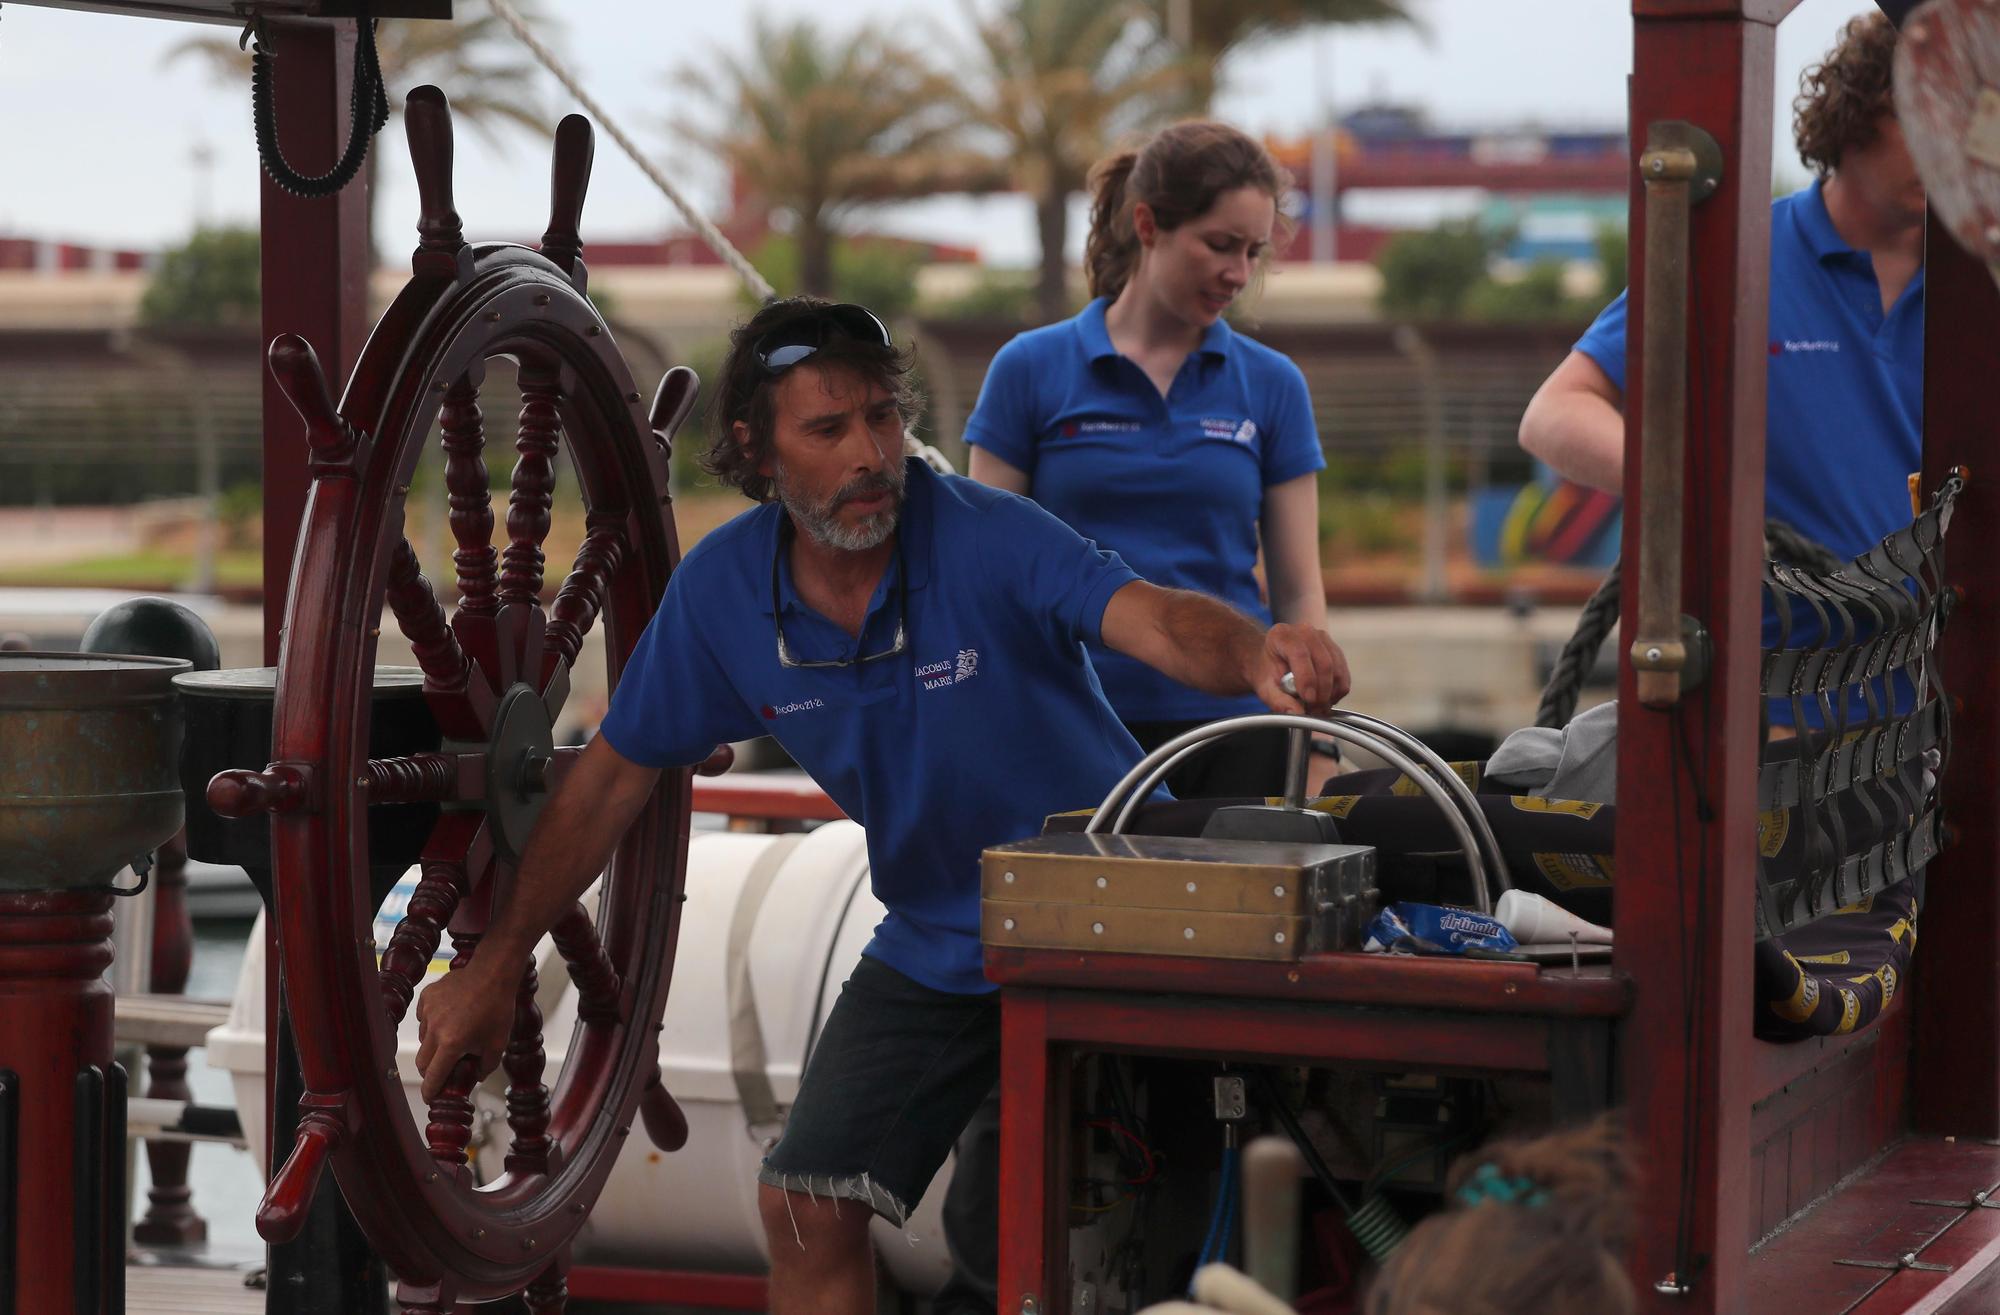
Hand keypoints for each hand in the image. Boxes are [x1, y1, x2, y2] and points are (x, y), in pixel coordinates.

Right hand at [415, 958, 515, 1102]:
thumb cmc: (498, 1008)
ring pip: (423, 1039)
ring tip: (454, 1035)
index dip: (430, 1090)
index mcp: (451, 1043)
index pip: (433, 1076)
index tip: (429, 1097)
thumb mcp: (498, 1043)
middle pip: (422, 1061)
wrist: (493, 973)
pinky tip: (449, 1017)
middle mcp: (435, 1029)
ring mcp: (428, 1011)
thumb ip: (484, 1067)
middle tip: (443, 1069)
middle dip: (431, 1070)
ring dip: (433, 1045)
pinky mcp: (426, 997)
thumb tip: (474, 1077)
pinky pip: (423, 1018)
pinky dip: (432, 1023)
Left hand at [1252, 624, 1349, 715]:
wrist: (1273, 662)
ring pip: (1337, 670)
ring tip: (1317, 708)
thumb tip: (1297, 713)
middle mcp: (1305, 631)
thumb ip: (1278, 701)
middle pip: (1324, 663)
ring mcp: (1323, 638)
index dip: (1307, 678)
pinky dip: (1337, 692)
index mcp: (1282, 635)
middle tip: (1313, 711)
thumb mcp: (1265, 688)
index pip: (1300, 653)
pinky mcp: (1335, 650)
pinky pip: (1344, 675)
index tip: (1307, 699)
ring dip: (1330, 694)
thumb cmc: (1268, 673)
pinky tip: (1324, 699)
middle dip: (1322, 692)